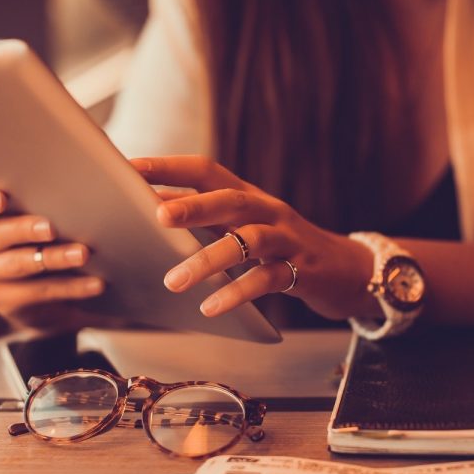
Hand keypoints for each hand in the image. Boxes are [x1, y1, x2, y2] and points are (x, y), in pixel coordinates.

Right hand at [0, 185, 104, 327]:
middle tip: (52, 227)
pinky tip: (97, 282)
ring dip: (54, 258)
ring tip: (84, 253)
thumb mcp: (44, 203)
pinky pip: (40, 293)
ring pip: (18, 265)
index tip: (0, 199)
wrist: (41, 284)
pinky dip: (71, 287)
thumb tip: (128, 162)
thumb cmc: (42, 228)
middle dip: (23, 230)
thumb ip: (65, 180)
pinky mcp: (5, 302)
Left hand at [132, 156, 379, 320]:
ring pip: (249, 241)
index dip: (170, 167)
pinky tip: (211, 306)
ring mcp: (287, 239)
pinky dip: (238, 292)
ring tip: (174, 281)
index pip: (206, 171)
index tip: (130, 167)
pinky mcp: (301, 270)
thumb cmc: (281, 246)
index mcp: (248, 197)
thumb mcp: (246, 226)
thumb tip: (155, 214)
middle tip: (157, 216)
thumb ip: (209, 220)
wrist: (343, 268)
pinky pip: (268, 279)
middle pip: (231, 199)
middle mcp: (268, 210)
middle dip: (194, 205)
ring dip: (210, 259)